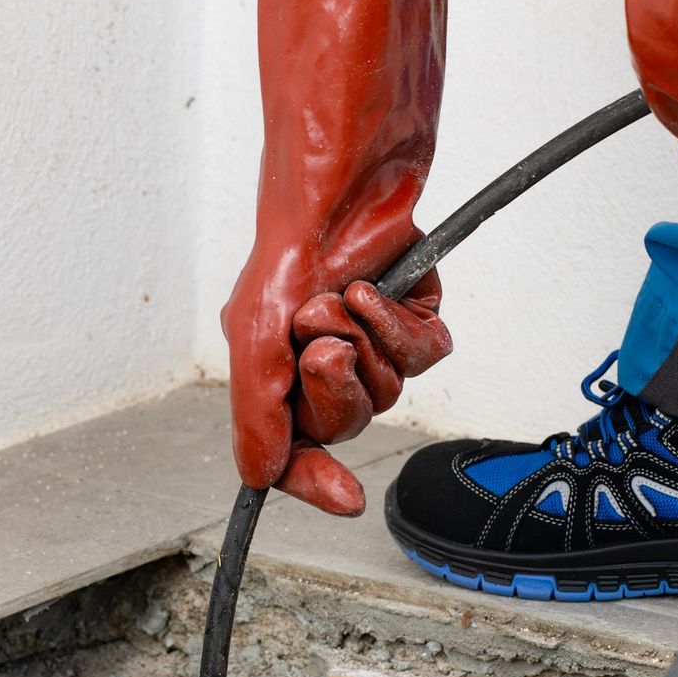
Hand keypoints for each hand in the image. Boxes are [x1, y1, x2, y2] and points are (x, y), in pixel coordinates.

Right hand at [222, 258, 451, 516]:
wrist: (343, 178)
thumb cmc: (290, 243)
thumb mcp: (255, 336)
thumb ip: (257, 415)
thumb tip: (259, 478)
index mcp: (279, 372)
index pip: (298, 447)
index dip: (316, 478)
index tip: (345, 499)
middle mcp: (325, 361)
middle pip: (344, 424)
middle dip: (334, 387)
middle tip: (321, 345)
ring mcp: (372, 341)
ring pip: (387, 390)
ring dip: (364, 344)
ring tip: (341, 299)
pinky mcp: (414, 316)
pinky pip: (423, 356)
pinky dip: (397, 326)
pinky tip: (373, 293)